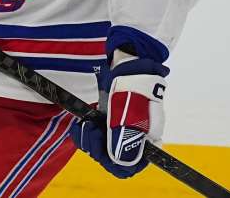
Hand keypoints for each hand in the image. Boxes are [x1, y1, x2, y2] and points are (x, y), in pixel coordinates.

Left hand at [70, 52, 167, 177]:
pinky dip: (87, 133)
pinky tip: (81, 125)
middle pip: (114, 159)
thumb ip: (125, 140)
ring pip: (103, 149)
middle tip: (90, 132)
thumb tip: (121, 163)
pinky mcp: (111, 121)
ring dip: (90, 141)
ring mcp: (123, 129)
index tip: (101, 150)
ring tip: (85, 126)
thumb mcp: (128, 113)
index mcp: (148, 139)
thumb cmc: (132, 86)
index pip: (131, 166)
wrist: (128, 62)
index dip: (114, 163)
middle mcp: (137, 138)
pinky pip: (97, 137)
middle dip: (98, 149)